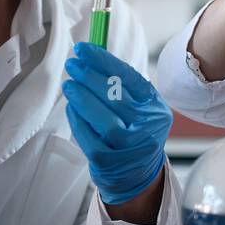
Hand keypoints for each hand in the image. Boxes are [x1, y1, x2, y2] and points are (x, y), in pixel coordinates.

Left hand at [63, 42, 172, 205]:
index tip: (84, 49)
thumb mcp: (142, 109)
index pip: (130, 78)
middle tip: (73, 64)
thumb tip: (91, 57)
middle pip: (115, 95)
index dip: (104, 61)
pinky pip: (88, 136)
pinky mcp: (108, 161)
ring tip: (69, 84)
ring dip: (81, 97)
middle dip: (89, 76)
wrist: (137, 174)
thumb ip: (123, 87)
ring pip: (101, 117)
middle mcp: (147, 127)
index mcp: (156, 109)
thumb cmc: (135, 133)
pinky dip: (77, 119)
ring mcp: (128, 147)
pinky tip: (71, 107)